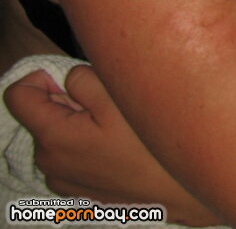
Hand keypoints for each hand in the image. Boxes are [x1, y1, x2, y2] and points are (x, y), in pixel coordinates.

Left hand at [4, 66, 220, 225]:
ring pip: (62, 134)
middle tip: (111, 107)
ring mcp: (65, 180)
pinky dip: (91, 145)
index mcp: (54, 136)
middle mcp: (50, 162)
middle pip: (45, 114)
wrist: (182, 193)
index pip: (18, 95)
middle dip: (72, 103)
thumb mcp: (120, 99)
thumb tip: (68, 79)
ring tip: (121, 130)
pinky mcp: (81, 191)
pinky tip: (122, 150)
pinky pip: (75, 155)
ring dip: (82, 124)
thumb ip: (84, 79)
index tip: (72, 81)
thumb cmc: (151, 146)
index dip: (40, 78)